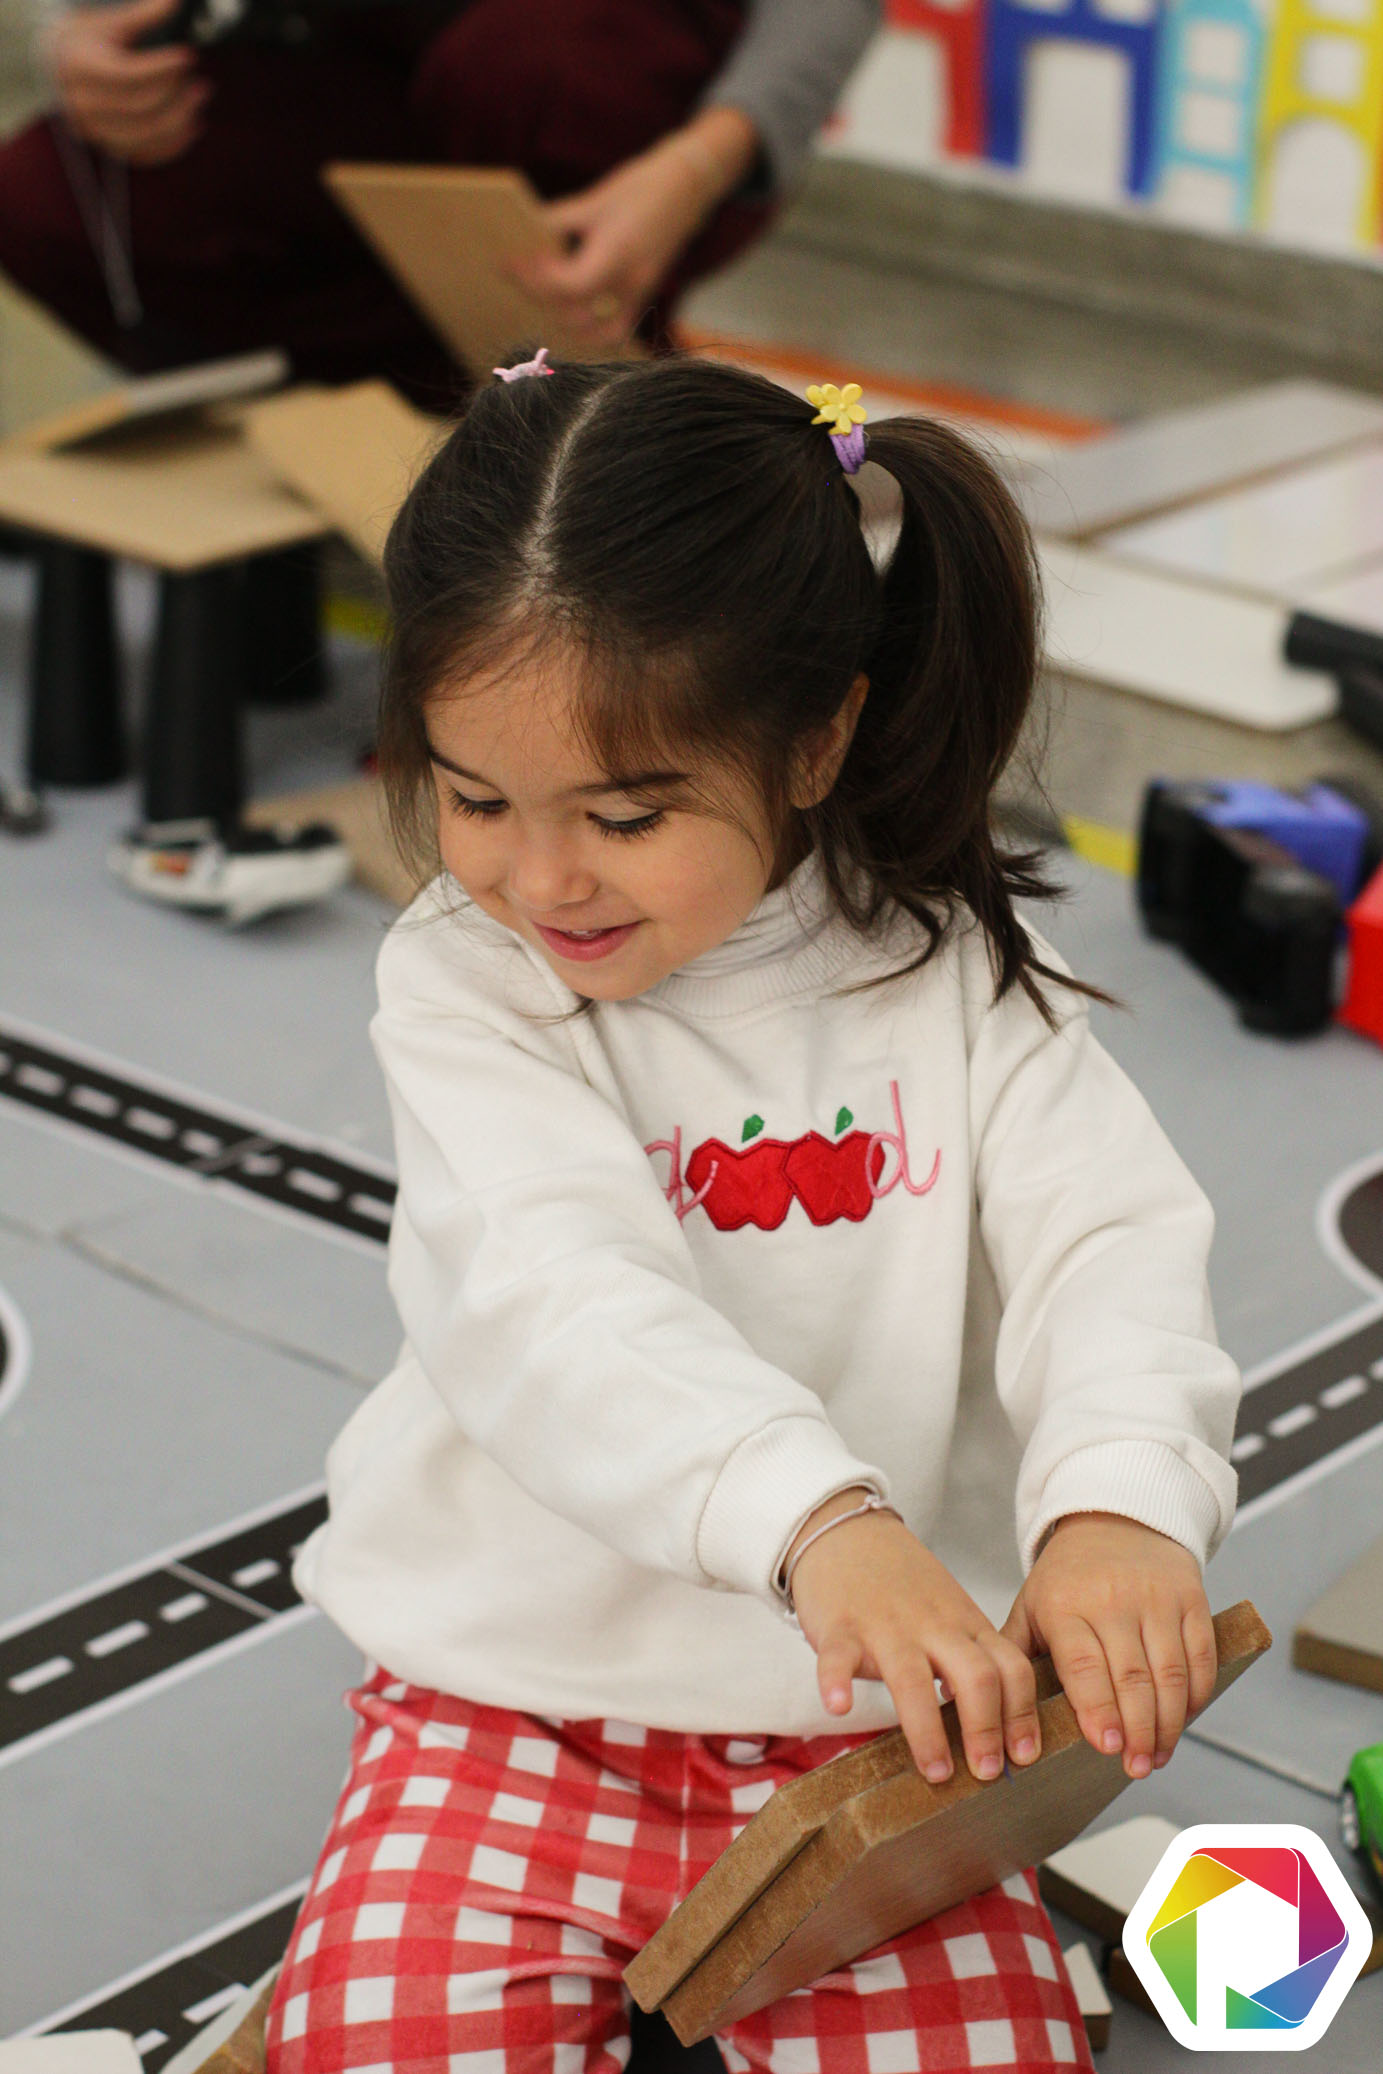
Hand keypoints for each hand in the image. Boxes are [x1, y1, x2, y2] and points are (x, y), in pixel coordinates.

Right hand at [45, 0, 210, 166]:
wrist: (57, 68)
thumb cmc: (85, 41)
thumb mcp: (109, 23)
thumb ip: (143, 15)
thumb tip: (175, 2)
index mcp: (81, 67)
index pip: (128, 74)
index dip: (162, 67)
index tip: (187, 56)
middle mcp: (84, 104)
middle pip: (140, 108)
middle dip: (176, 96)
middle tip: (202, 83)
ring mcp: (96, 130)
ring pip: (145, 136)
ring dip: (180, 121)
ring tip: (199, 101)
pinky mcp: (109, 147)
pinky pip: (146, 155)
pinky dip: (174, 144)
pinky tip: (192, 125)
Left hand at [510, 107, 757, 348]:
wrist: (688, 188)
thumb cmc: (641, 186)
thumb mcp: (595, 198)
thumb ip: (558, 221)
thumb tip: (523, 237)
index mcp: (617, 251)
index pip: (568, 284)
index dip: (536, 277)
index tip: (511, 261)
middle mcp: (630, 280)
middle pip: (574, 309)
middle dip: (539, 294)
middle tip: (516, 272)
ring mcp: (639, 292)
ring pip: (592, 329)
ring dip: (560, 316)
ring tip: (539, 292)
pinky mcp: (643, 296)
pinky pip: (614, 331)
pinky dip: (588, 333)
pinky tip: (566, 318)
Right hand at [785, 1489, 1042, 1786]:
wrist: (848, 1533)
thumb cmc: (902, 1585)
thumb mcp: (950, 1615)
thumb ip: (972, 1661)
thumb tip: (1000, 1730)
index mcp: (966, 1625)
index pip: (1012, 1667)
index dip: (1022, 1713)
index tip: (1025, 1755)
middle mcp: (933, 1626)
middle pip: (975, 1675)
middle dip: (985, 1728)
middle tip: (986, 1773)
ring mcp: (885, 1625)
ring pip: (912, 1677)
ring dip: (927, 1729)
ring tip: (935, 1770)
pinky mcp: (839, 1625)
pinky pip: (839, 1655)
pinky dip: (836, 1681)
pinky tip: (839, 1707)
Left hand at [1001, 1512, 1217, 1780]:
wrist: (1116, 1517)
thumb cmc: (1069, 1575)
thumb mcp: (1031, 1603)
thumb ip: (1015, 1653)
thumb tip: (987, 1707)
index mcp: (1065, 1604)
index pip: (1083, 1665)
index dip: (1097, 1708)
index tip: (1105, 1747)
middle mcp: (1113, 1600)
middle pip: (1132, 1677)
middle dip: (1137, 1730)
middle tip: (1135, 1768)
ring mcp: (1156, 1599)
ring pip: (1170, 1672)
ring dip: (1168, 1723)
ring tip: (1157, 1757)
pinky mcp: (1191, 1599)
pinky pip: (1201, 1655)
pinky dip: (1196, 1695)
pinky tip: (1183, 1721)